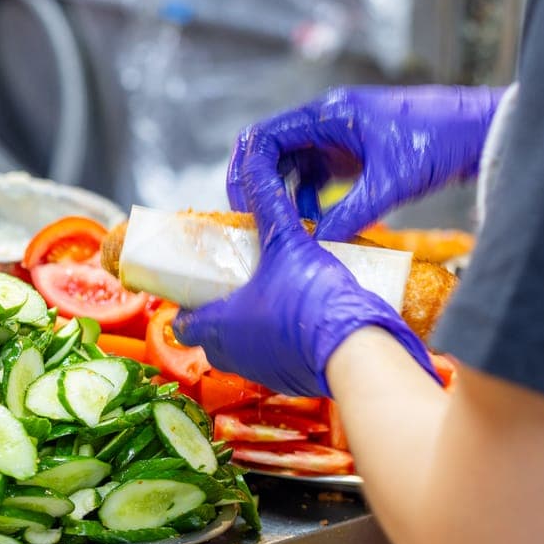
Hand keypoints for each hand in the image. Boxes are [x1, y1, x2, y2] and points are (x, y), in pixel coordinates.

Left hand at [185, 137, 436, 397]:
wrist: (360, 352)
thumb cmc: (315, 300)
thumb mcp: (288, 242)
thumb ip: (270, 203)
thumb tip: (254, 162)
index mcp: (218, 328)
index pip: (184, 323)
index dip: (189, 303)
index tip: (203, 283)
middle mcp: (233, 357)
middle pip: (213, 337)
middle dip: (222, 312)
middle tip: (240, 283)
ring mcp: (262, 374)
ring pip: (245, 351)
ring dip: (252, 328)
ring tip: (274, 296)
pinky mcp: (292, 382)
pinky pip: (277, 362)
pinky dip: (282, 343)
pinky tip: (302, 320)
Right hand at [226, 85, 503, 241]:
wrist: (484, 132)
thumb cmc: (441, 141)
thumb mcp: (392, 182)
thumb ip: (350, 214)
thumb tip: (314, 246)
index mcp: (329, 113)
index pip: (264, 136)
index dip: (246, 170)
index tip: (244, 204)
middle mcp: (328, 121)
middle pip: (271, 151)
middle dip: (258, 186)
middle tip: (253, 221)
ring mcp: (341, 138)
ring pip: (292, 167)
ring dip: (285, 197)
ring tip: (290, 230)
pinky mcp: (355, 155)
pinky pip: (317, 178)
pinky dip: (310, 201)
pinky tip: (319, 225)